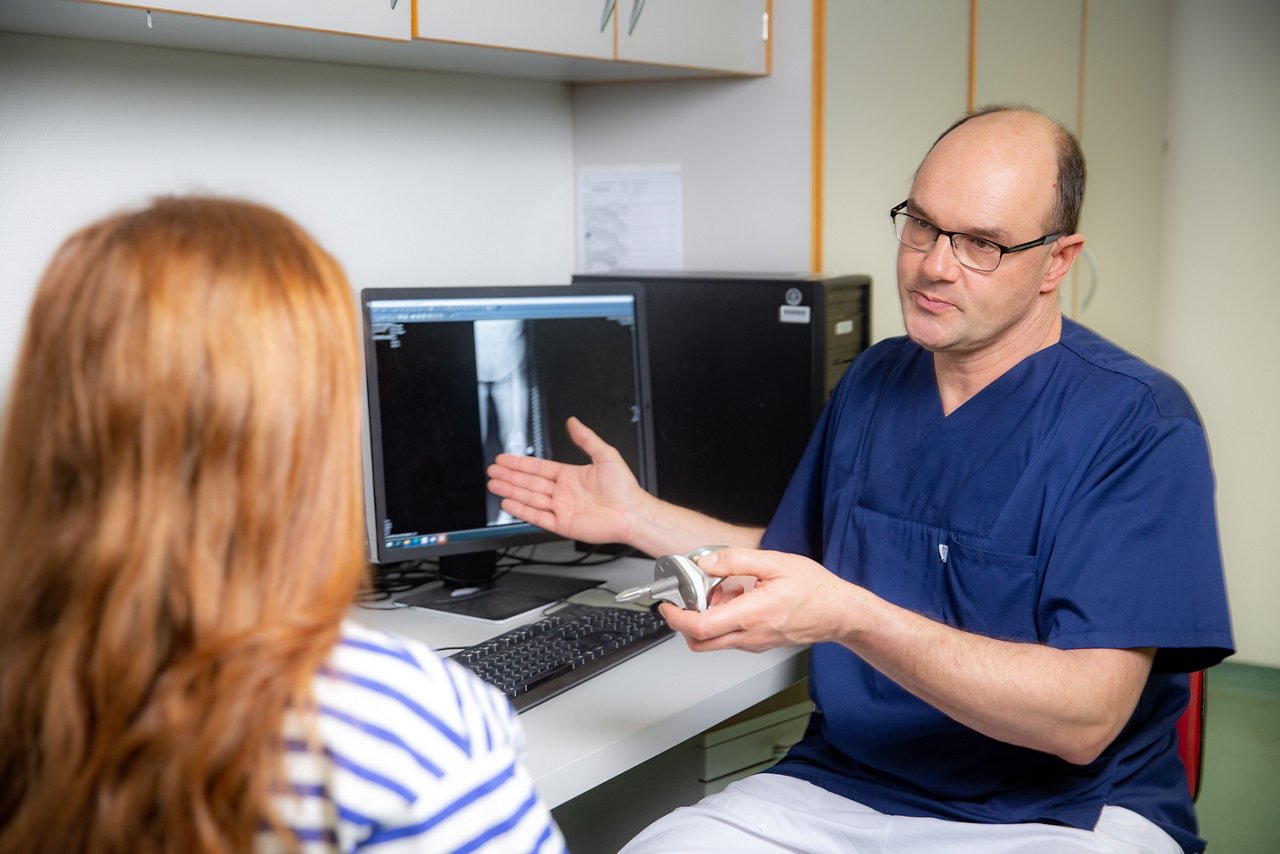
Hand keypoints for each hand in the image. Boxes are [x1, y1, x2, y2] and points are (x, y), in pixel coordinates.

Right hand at [486, 417, 645, 545]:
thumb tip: (574, 422)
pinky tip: (509, 503)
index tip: (504, 459)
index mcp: (570, 475)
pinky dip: (522, 510)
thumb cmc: (624, 488)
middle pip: (529, 482)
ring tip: (493, 484)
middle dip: (509, 476)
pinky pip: (537, 516)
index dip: (520, 463)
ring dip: (511, 490)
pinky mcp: (562, 524)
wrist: (632, 513)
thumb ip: (586, 439)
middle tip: (492, 470)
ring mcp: (560, 508)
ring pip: (529, 497)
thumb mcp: (606, 455)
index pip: (538, 467)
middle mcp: (562, 492)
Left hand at [660, 548, 854, 652]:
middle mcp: (750, 636)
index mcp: (751, 615)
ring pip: (715, 642)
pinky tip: (739, 599)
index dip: (676, 618)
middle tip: (688, 598)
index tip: (667, 605)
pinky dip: (724, 621)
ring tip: (724, 592)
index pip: (701, 627)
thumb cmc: (815, 590)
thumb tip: (707, 562)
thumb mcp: (775, 562)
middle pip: (700, 642)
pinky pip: (731, 638)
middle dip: (685, 622)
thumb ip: (736, 560)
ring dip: (707, 619)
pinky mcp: (760, 644)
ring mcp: (755, 643)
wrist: (840, 613)